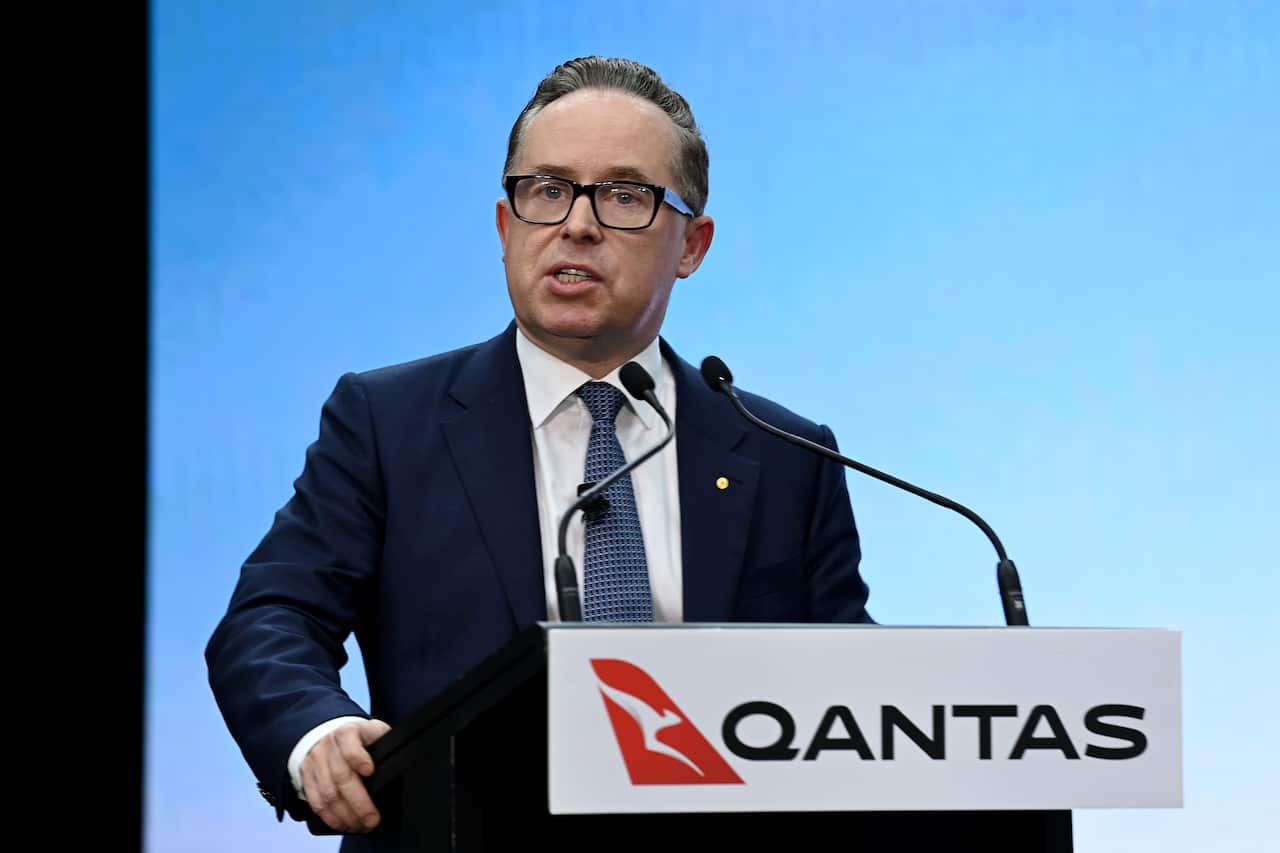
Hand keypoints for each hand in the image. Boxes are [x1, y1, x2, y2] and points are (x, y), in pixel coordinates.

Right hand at [300, 718, 391, 832]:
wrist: (333, 734)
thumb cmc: (361, 738)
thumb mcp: (375, 732)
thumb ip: (385, 744)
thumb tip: (400, 765)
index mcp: (349, 732)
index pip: (350, 743)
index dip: (358, 758)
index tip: (370, 771)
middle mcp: (329, 745)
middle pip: (341, 775)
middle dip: (358, 802)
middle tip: (372, 819)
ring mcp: (316, 761)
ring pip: (327, 793)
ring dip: (345, 814)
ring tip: (360, 825)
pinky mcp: (306, 776)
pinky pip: (316, 801)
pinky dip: (330, 817)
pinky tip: (343, 824)